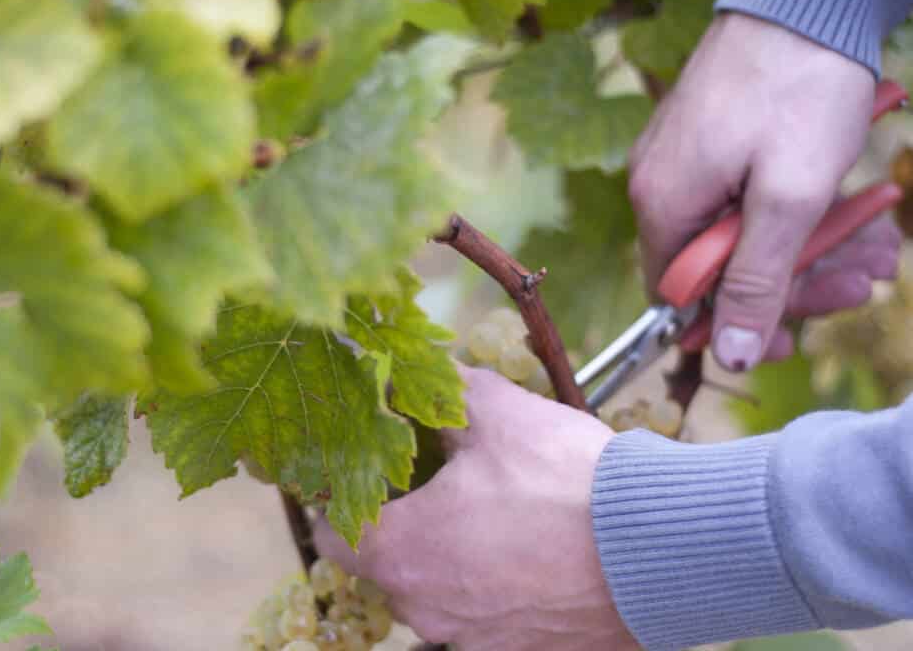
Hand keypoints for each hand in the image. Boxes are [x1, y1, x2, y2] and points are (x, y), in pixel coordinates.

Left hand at [314, 365, 637, 650]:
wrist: (659, 547)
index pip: (333, 536)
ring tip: (490, 519)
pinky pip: (487, 620)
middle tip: (434, 487)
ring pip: (439, 594)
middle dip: (405, 526)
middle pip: (389, 566)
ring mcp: (473, 640)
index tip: (360, 480)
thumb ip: (444, 389)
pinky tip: (528, 555)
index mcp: (402, 552)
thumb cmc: (566, 481)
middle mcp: (426, 608)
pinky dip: (495, 589)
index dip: (342, 502)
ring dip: (451, 560)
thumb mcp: (498, 413)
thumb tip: (417, 368)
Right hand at [629, 13, 898, 370]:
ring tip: (878, 244)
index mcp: (664, 204)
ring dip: (812, 246)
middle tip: (862, 278)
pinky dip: (797, 209)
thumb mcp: (789, 198)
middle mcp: (660, 186)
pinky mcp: (709, 142)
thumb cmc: (800, 88)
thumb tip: (729, 355)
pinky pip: (746, 196)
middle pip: (717, 267)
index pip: (678, 297)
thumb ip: (756, 280)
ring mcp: (683, 160)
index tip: (787, 338)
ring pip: (741, 232)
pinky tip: (851, 209)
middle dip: (794, 280)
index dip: (732, 323)